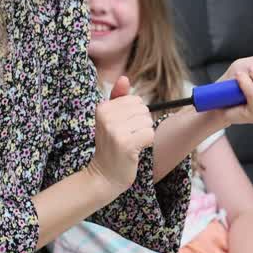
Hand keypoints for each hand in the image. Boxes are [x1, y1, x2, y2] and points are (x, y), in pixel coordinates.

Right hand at [86, 77, 153, 193]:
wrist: (103, 175)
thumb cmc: (111, 146)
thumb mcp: (110, 119)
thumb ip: (118, 98)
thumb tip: (124, 77)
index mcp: (102, 107)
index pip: (135, 100)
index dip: (135, 115)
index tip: (122, 128)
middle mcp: (107, 116)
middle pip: (143, 110)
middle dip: (141, 124)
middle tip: (127, 137)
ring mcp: (115, 130)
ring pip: (148, 122)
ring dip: (144, 134)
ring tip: (130, 144)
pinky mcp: (126, 144)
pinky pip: (150, 134)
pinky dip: (146, 143)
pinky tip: (134, 150)